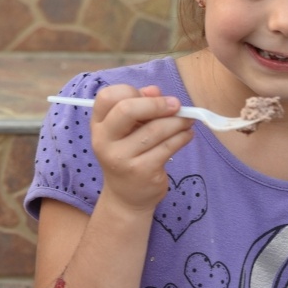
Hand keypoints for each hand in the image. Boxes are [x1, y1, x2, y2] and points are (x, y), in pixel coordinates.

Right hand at [90, 85, 194, 212]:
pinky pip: (168, 146)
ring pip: (156, 129)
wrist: (127, 196)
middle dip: (158, 104)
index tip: (151, 96)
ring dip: (178, 122)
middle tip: (177, 105)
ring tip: (188, 121)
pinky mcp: (142, 171)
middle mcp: (104, 141)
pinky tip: (187, 135)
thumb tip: (155, 91)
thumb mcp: (128, 130)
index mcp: (99, 125)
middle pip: (127, 109)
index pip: (108, 96)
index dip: (132, 91)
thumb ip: (140, 106)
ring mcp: (121, 158)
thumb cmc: (131, 154)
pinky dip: (183, 137)